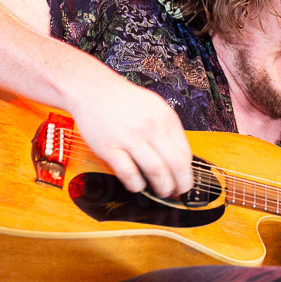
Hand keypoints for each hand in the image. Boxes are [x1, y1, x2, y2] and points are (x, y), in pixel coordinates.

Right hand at [68, 71, 194, 196]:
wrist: (92, 89)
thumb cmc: (124, 101)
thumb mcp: (155, 108)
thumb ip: (168, 130)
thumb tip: (180, 159)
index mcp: (165, 117)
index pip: (185, 153)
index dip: (188, 173)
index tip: (185, 181)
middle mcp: (150, 127)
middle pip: (176, 165)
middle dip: (179, 185)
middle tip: (176, 192)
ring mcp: (129, 137)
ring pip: (156, 171)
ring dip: (162, 187)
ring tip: (160, 191)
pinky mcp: (109, 147)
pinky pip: (128, 173)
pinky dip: (136, 184)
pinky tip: (137, 185)